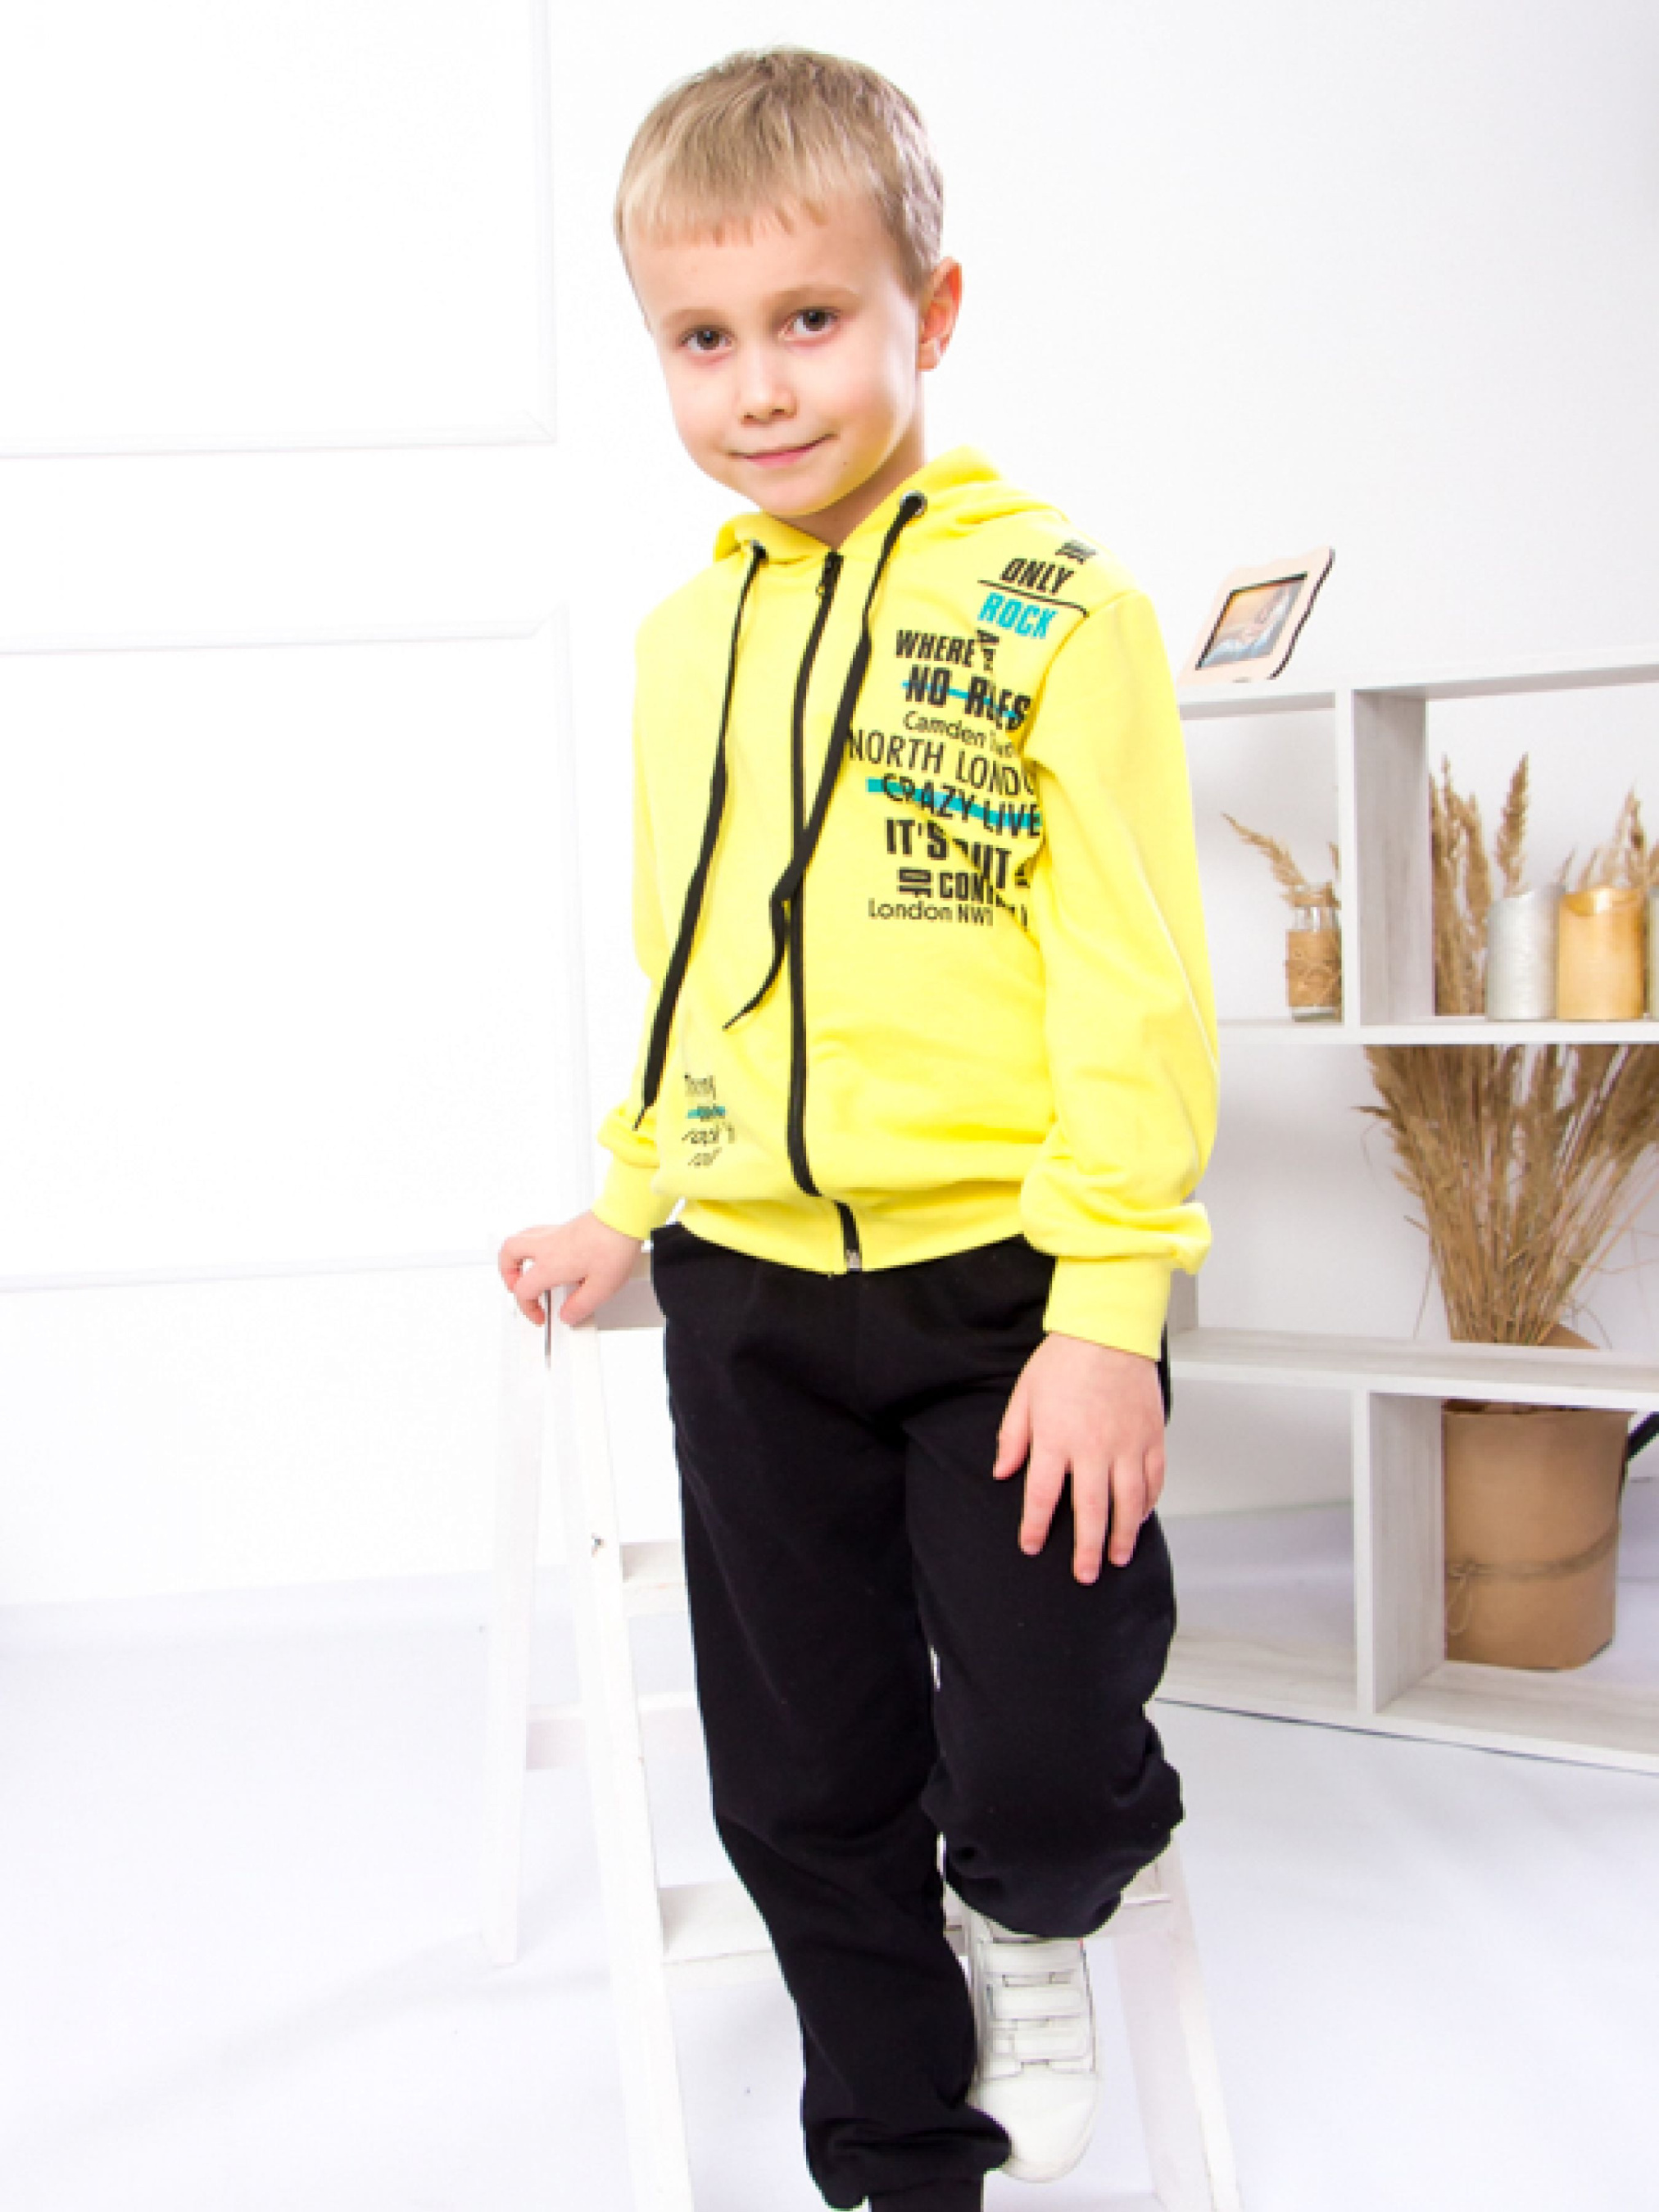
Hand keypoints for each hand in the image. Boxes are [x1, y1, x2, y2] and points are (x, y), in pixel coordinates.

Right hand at [496, 1210, 642, 1327]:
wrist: (623, 1219)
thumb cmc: (613, 1247)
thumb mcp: (601, 1289)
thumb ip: (580, 1306)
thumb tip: (567, 1315)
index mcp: (550, 1265)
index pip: (523, 1290)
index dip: (527, 1308)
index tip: (540, 1315)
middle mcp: (546, 1246)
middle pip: (508, 1255)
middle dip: (507, 1275)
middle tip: (517, 1288)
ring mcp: (554, 1232)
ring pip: (518, 1239)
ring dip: (515, 1257)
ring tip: (523, 1270)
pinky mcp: (565, 1225)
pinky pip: (536, 1232)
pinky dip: (532, 1245)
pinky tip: (546, 1253)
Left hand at [992, 1332, 1165, 1581]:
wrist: (1108, 1330)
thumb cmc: (1063, 1360)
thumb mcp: (1024, 1395)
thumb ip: (1013, 1437)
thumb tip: (1002, 1472)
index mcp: (1056, 1439)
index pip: (1042, 1496)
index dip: (1035, 1526)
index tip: (1032, 1546)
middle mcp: (1093, 1448)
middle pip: (1091, 1511)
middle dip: (1086, 1549)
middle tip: (1084, 1575)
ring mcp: (1127, 1444)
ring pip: (1129, 1503)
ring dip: (1123, 1535)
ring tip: (1116, 1558)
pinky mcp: (1152, 1436)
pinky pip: (1154, 1480)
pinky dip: (1149, 1503)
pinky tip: (1140, 1518)